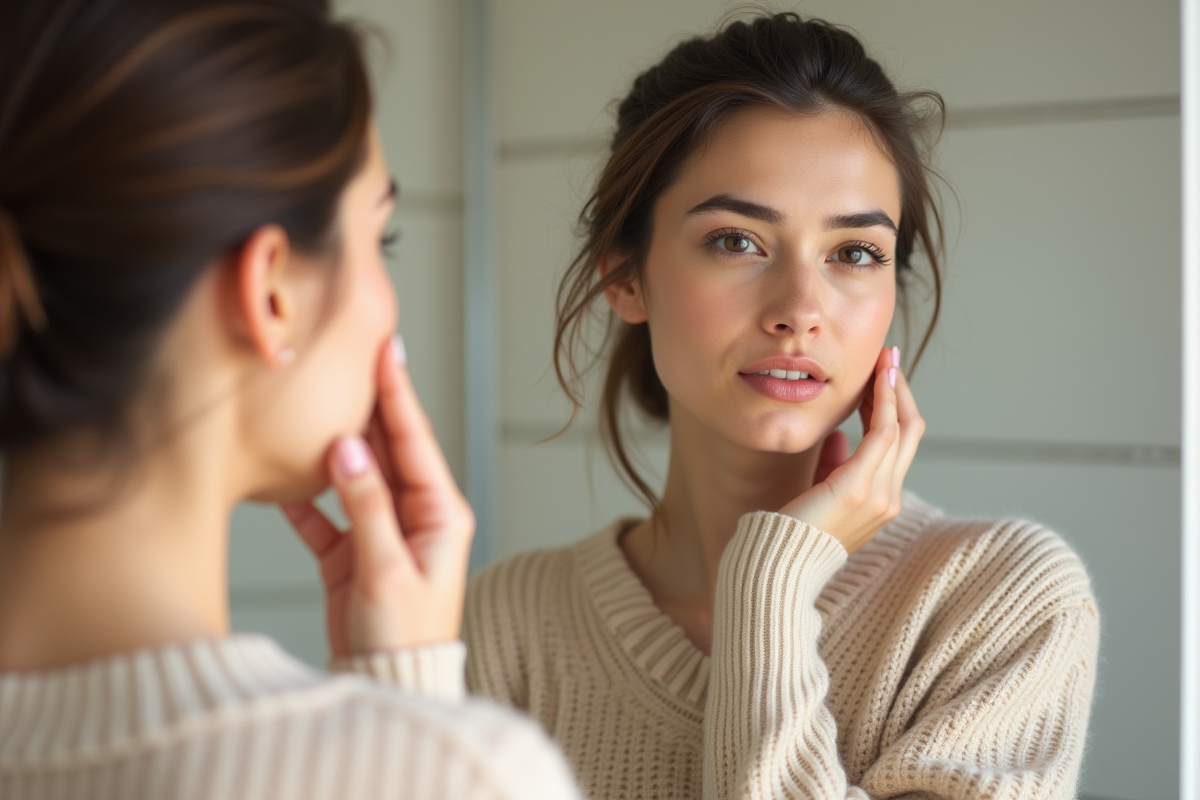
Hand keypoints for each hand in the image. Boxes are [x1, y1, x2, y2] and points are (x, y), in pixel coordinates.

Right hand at [280, 335, 474, 655]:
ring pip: (356, 476)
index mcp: (440, 513)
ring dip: (336, 446)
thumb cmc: (403, 637)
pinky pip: (327, 514)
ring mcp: (383, 532)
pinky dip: (306, 497)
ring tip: (317, 402)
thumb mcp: (386, 569)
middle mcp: (415, 515)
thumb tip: (347, 448)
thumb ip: (366, 506)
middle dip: (368, 406)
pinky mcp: (353, 554)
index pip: (415, 441)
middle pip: (387, 450)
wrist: (388, 685)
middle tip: (350, 359)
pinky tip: (284, 475)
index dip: (399, 393)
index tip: (387, 349)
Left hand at [778, 346, 923, 552]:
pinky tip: (877, 380)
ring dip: (892, 389)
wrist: (775, 565)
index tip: (881, 377)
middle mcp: (887, 499)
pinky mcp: (859, 489)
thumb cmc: (788, 532)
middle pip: (908, 432)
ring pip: (900, 428)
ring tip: (884, 359)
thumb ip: (833, 466)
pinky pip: (883, 435)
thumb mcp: (818, 493)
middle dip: (899, 391)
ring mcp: (879, 496)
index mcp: (879, 501)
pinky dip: (883, 403)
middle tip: (888, 358)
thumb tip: (838, 437)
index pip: (897, 444)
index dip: (893, 407)